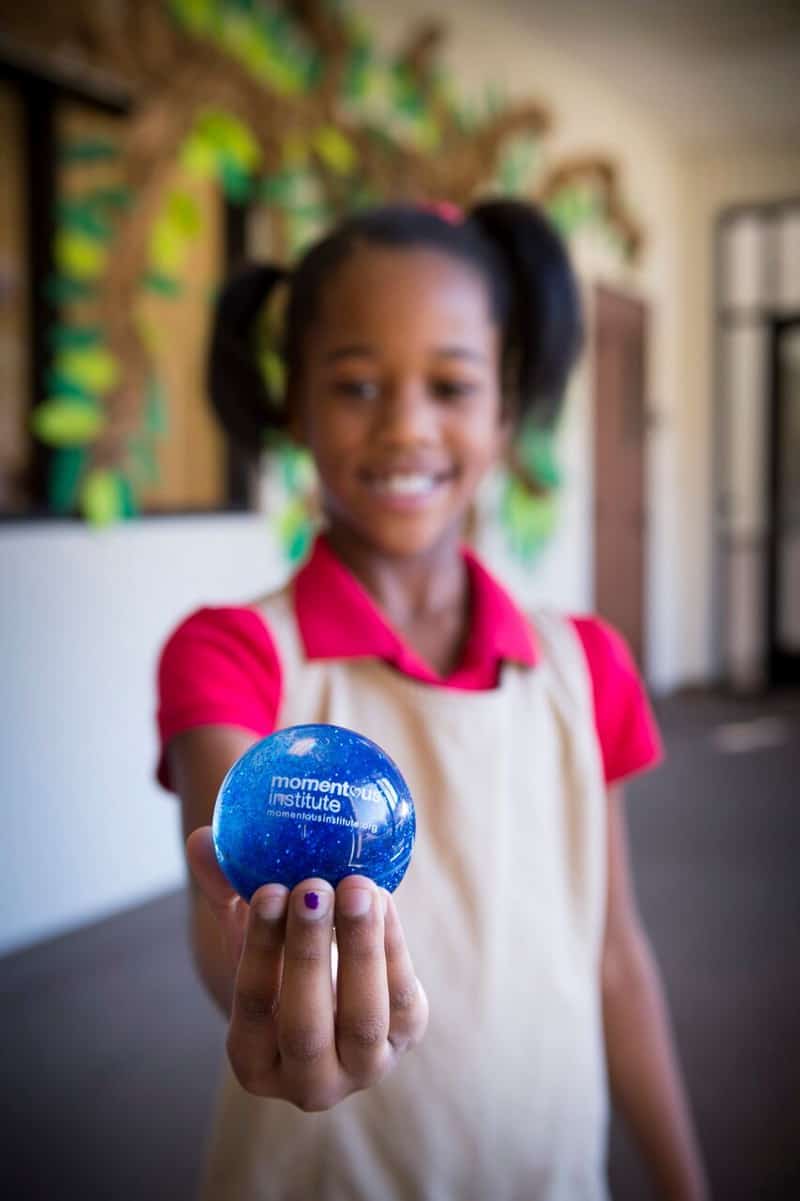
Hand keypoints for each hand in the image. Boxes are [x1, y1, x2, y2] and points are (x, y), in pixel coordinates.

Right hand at [186, 827, 428, 1110]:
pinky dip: (392, 944)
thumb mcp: (248, 934)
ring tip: (357, 885)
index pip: (253, 1007)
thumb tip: (203, 841)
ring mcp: (362, 1068)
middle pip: (305, 1024)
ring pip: (362, 1017)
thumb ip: (225, 891)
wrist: (340, 995)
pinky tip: (382, 897)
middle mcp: (308, 1083)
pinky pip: (401, 995)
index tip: (268, 891)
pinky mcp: (407, 1037)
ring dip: (360, 947)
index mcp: (254, 1064)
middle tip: (313, 886)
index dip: (260, 950)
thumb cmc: (280, 963)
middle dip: (308, 952)